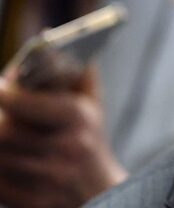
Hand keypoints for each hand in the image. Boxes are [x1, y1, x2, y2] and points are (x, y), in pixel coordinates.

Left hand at [0, 67, 126, 207]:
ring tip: (8, 135)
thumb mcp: (93, 108)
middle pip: (5, 132)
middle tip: (2, 113)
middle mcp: (65, 148)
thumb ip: (76, 75)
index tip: (0, 88)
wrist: (101, 194)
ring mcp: (49, 179)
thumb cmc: (90, 145)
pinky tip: (8, 159)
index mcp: (78, 118)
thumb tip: (51, 43)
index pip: (23, 102)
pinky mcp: (33, 202)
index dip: (3, 94)